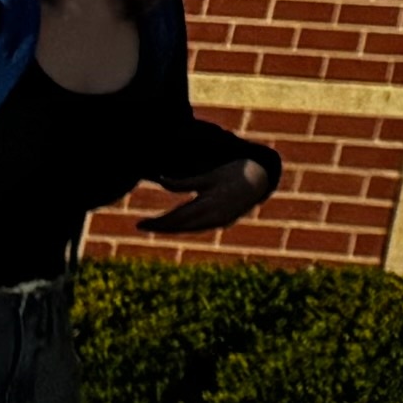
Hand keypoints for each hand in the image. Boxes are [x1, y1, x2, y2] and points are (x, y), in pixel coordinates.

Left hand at [139, 142, 280, 239]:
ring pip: (189, 229)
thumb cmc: (235, 172)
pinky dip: (185, 227)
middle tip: (141, 225)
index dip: (157, 222)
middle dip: (160, 226)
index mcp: (208, 203)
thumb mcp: (209, 175)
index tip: (140, 223)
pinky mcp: (223, 222)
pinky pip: (199, 227)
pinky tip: (175, 225)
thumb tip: (160, 179)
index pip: (176, 217)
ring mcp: (219, 221)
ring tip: (154, 225)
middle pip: (180, 226)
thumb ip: (184, 182)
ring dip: (171, 228)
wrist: (262, 179)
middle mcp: (213, 216)